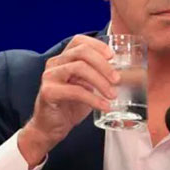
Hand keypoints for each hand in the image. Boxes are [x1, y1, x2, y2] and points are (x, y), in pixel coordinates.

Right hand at [18, 34, 119, 166]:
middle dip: (103, 64)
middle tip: (117, 80)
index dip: (97, 45)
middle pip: (82, 52)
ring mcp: (49, 76)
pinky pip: (75, 91)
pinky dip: (94, 99)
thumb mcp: (85, 87)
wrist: (50, 128)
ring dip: (100, 81)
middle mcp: (54, 63)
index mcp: (64, 58)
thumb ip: (96, 77)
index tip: (113, 57)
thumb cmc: (69, 106)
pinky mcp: (48, 92)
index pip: (79, 41)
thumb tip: (121, 74)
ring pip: (79, 67)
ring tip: (112, 95)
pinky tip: (104, 106)